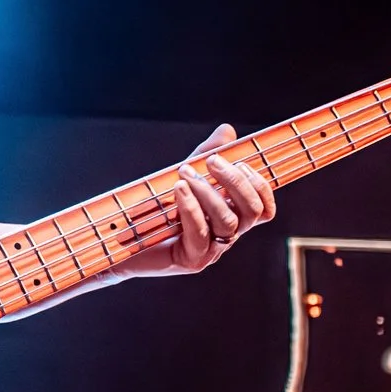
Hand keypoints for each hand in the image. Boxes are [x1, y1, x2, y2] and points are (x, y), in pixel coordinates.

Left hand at [124, 123, 276, 276]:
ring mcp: (211, 251)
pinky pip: (200, 234)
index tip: (240, 162)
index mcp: (231, 217)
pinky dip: (192, 208)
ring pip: (227, 222)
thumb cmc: (159, 206)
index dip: (259, 186)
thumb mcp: (186, 175)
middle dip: (236, 182)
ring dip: (208, 192)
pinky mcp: (191, 260)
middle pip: (252, 212)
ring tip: (185, 172)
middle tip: (212, 161)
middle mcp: (227, 236)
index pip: (264, 209)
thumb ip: (207, 154)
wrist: (126, 238)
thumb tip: (227, 131)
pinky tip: (179, 189)